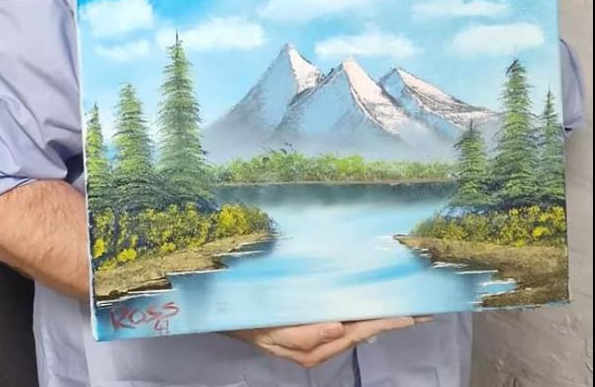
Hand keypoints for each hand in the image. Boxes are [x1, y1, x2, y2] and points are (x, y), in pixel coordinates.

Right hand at [230, 316, 428, 368]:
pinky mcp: (310, 321)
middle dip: (392, 319)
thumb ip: (303, 336)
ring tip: (404, 305)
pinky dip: (360, 310)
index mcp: (317, 345)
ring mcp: (317, 332)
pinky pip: (342, 317)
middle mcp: (322, 341)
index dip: (389, 321)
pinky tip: (369, 304)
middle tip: (423, 308)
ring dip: (379, 314)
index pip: (361, 330)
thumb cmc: (248, 323)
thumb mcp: (270, 333)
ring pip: (356, 324)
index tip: (415, 313)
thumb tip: (338, 327)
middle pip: (365, 328)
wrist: (227, 313)